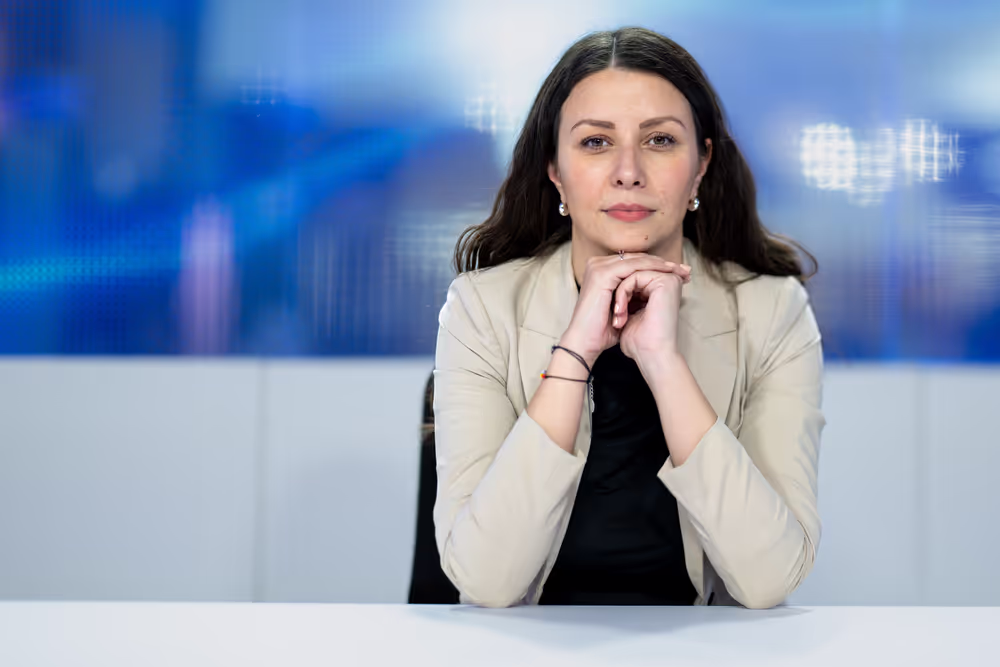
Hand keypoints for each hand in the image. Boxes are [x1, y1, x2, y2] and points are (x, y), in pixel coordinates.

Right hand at [559, 253, 689, 366]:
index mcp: (601, 271)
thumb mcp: (622, 307)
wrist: (586, 342)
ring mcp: (598, 267)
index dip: (657, 266)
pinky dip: (652, 269)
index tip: (679, 273)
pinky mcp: (603, 274)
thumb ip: (632, 294)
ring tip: (680, 270)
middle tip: (685, 269)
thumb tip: (653, 289)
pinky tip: (667, 273)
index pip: (634, 262)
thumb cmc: (602, 330)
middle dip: (663, 263)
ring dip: (661, 264)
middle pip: (637, 258)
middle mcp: (597, 264)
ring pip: (637, 260)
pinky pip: (633, 266)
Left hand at [613, 267, 685, 366]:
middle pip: (630, 272)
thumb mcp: (628, 313)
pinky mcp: (666, 281)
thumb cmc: (638, 341)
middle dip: (617, 292)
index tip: (611, 310)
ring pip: (630, 273)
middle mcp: (668, 281)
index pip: (631, 276)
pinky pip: (634, 276)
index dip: (617, 290)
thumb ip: (625, 297)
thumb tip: (612, 285)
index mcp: (661, 288)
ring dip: (618, 295)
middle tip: (614, 313)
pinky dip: (622, 294)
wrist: (649, 354)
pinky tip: (619, 312)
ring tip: (617, 316)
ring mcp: (669, 279)